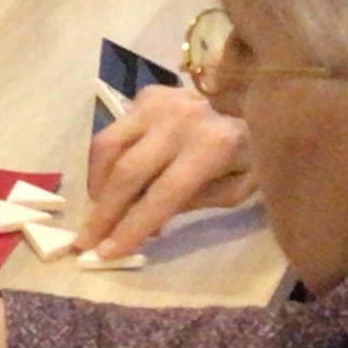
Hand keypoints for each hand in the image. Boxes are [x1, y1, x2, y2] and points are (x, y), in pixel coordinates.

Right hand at [79, 83, 257, 257]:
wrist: (261, 98)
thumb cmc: (254, 152)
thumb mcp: (238, 188)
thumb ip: (194, 203)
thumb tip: (150, 223)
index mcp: (214, 146)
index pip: (163, 195)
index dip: (133, 226)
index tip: (107, 252)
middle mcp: (181, 120)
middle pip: (127, 173)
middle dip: (103, 212)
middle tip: (86, 239)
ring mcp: (159, 102)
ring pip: (107, 147)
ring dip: (96, 185)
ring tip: (97, 210)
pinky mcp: (147, 94)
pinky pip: (113, 131)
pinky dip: (105, 161)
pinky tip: (110, 181)